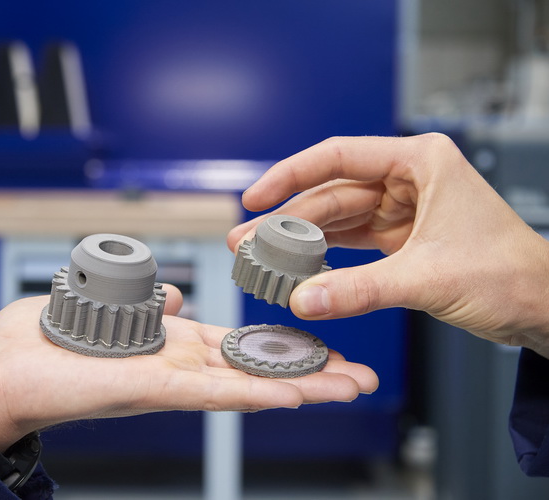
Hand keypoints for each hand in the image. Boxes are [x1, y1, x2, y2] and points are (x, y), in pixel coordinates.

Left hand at [0, 285, 377, 451]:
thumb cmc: (41, 345)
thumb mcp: (104, 309)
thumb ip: (146, 303)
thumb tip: (175, 295)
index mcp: (168, 345)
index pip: (238, 347)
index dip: (281, 347)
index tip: (323, 349)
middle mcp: (175, 366)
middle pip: (255, 367)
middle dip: (309, 372)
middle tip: (361, 376)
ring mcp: (166, 381)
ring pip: (245, 383)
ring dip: (299, 385)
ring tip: (348, 385)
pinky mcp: (148, 388)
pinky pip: (210, 391)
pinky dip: (253, 391)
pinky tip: (293, 393)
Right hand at [227, 133, 548, 355]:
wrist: (540, 306)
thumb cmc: (510, 273)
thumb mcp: (427, 277)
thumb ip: (359, 289)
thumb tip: (303, 298)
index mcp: (420, 162)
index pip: (339, 157)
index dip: (290, 175)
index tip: (255, 196)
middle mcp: (408, 180)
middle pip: (330, 192)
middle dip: (287, 220)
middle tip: (247, 241)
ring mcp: (402, 210)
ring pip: (336, 219)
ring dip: (300, 240)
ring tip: (261, 257)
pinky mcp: (400, 239)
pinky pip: (350, 243)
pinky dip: (323, 257)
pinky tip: (296, 266)